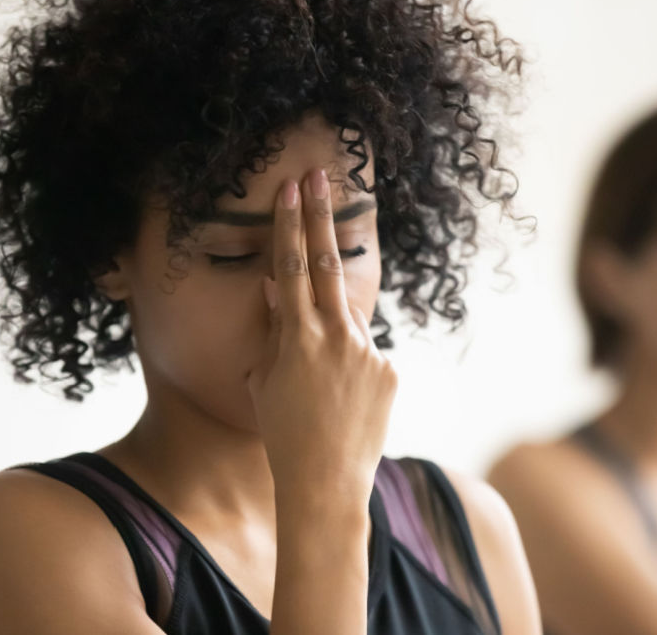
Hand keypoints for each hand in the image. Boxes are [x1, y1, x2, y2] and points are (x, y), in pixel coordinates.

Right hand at [246, 169, 396, 500]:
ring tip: (321, 388)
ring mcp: (368, 350)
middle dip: (322, 215)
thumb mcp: (265, 378)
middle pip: (326, 262)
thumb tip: (277, 287)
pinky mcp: (391, 369)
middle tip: (321, 175)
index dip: (290, 223)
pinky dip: (352, 370)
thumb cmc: (283, 432)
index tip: (293, 187)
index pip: (290, 265)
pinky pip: (367, 354)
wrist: (326, 482)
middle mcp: (336, 335)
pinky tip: (343, 407)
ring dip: (330, 336)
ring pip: (346, 321)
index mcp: (297, 336)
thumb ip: (275, 329)